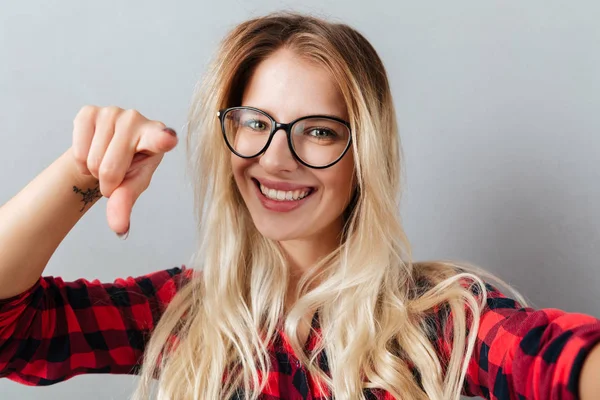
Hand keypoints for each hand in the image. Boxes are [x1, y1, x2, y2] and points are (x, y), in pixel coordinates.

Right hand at [70, 105, 177, 236]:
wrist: (104, 155)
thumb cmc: (128, 169)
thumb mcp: (132, 187)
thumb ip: (125, 204)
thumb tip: (119, 229)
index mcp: (158, 136)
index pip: (161, 139)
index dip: (163, 139)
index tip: (168, 139)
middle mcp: (136, 119)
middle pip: (110, 167)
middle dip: (107, 181)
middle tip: (115, 175)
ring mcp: (112, 112)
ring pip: (92, 160)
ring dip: (94, 170)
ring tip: (104, 162)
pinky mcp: (89, 111)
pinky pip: (78, 150)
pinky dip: (81, 162)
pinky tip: (91, 152)